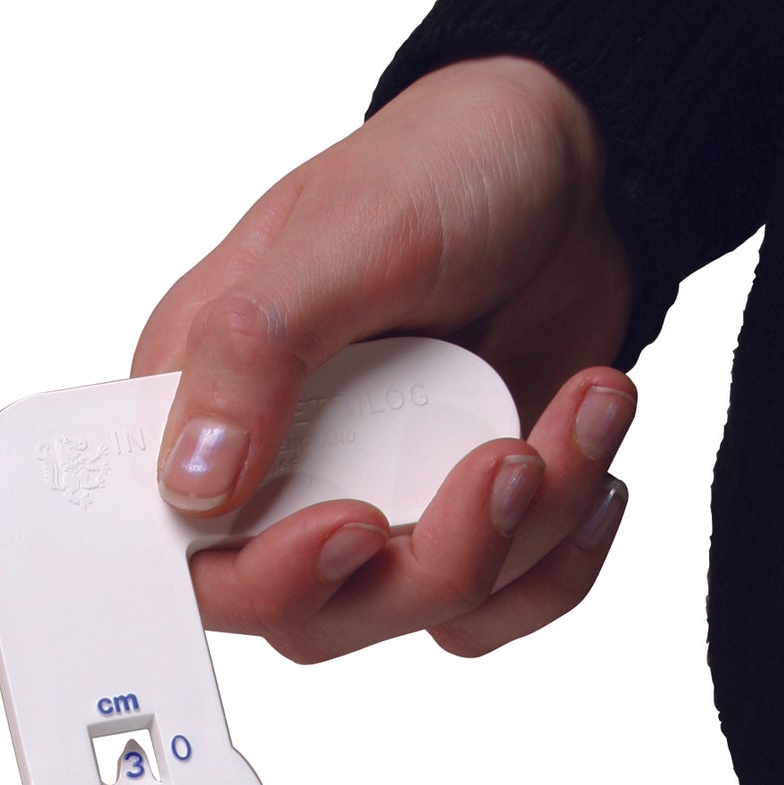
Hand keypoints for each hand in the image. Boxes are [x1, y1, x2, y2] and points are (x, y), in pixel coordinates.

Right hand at [131, 57, 638, 663]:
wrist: (583, 164)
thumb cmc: (445, 166)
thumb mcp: (342, 232)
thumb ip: (250, 353)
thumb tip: (191, 483)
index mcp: (212, 406)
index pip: (192, 560)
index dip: (266, 580)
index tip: (355, 524)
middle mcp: (284, 478)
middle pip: (315, 620)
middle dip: (428, 566)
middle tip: (507, 461)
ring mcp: (378, 511)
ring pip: (424, 617)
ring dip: (527, 532)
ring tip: (585, 404)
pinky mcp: (462, 531)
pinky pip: (500, 612)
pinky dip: (561, 557)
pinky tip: (592, 450)